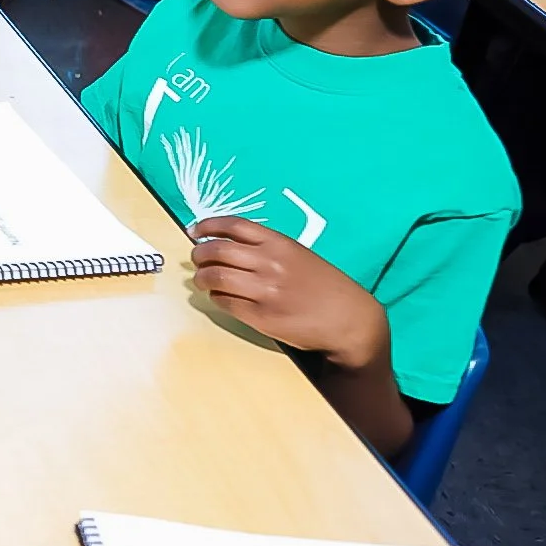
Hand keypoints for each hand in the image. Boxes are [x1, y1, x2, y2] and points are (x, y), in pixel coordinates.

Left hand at [187, 216, 389, 368]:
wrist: (350, 320)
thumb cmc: (326, 286)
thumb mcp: (300, 255)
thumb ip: (268, 249)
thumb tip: (229, 245)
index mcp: (280, 243)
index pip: (233, 226)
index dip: (208, 226)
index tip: (195, 230)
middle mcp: (269, 263)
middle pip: (216, 251)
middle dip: (199, 254)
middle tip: (196, 259)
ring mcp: (264, 290)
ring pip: (215, 277)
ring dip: (202, 278)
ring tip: (202, 280)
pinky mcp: (261, 316)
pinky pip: (225, 303)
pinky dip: (216, 298)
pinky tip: (219, 297)